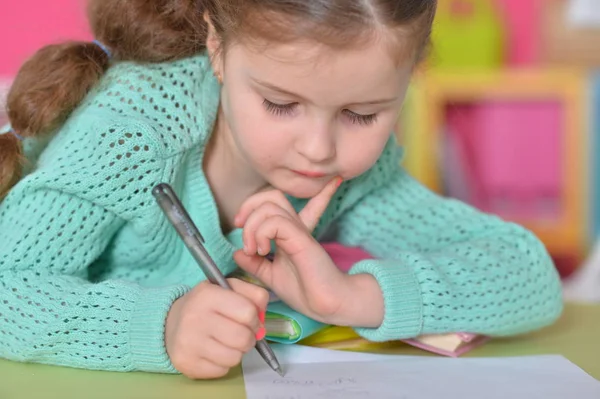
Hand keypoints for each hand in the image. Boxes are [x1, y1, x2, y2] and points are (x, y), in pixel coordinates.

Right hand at [165, 278, 268, 378]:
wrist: (171, 322)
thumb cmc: (207, 304)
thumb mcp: (229, 288)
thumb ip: (253, 295)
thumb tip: (262, 319)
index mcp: (207, 295)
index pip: (248, 312)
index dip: (255, 319)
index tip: (251, 320)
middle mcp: (195, 318)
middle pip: (243, 338)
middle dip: (249, 338)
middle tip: (242, 334)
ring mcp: (189, 343)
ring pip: (235, 357)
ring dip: (237, 351)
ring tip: (228, 342)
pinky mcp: (187, 364)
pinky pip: (222, 370)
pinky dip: (224, 363)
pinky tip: (215, 352)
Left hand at [233, 177, 371, 324]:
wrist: (327, 304)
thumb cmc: (305, 292)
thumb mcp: (271, 276)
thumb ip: (255, 265)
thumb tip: (237, 254)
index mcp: (288, 233)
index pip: (276, 203)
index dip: (251, 204)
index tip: (238, 222)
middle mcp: (294, 227)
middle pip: (271, 196)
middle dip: (248, 206)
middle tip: (239, 228)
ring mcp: (298, 231)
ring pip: (270, 206)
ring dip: (252, 226)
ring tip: (252, 249)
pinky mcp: (302, 239)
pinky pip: (276, 222)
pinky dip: (261, 233)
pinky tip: (263, 252)